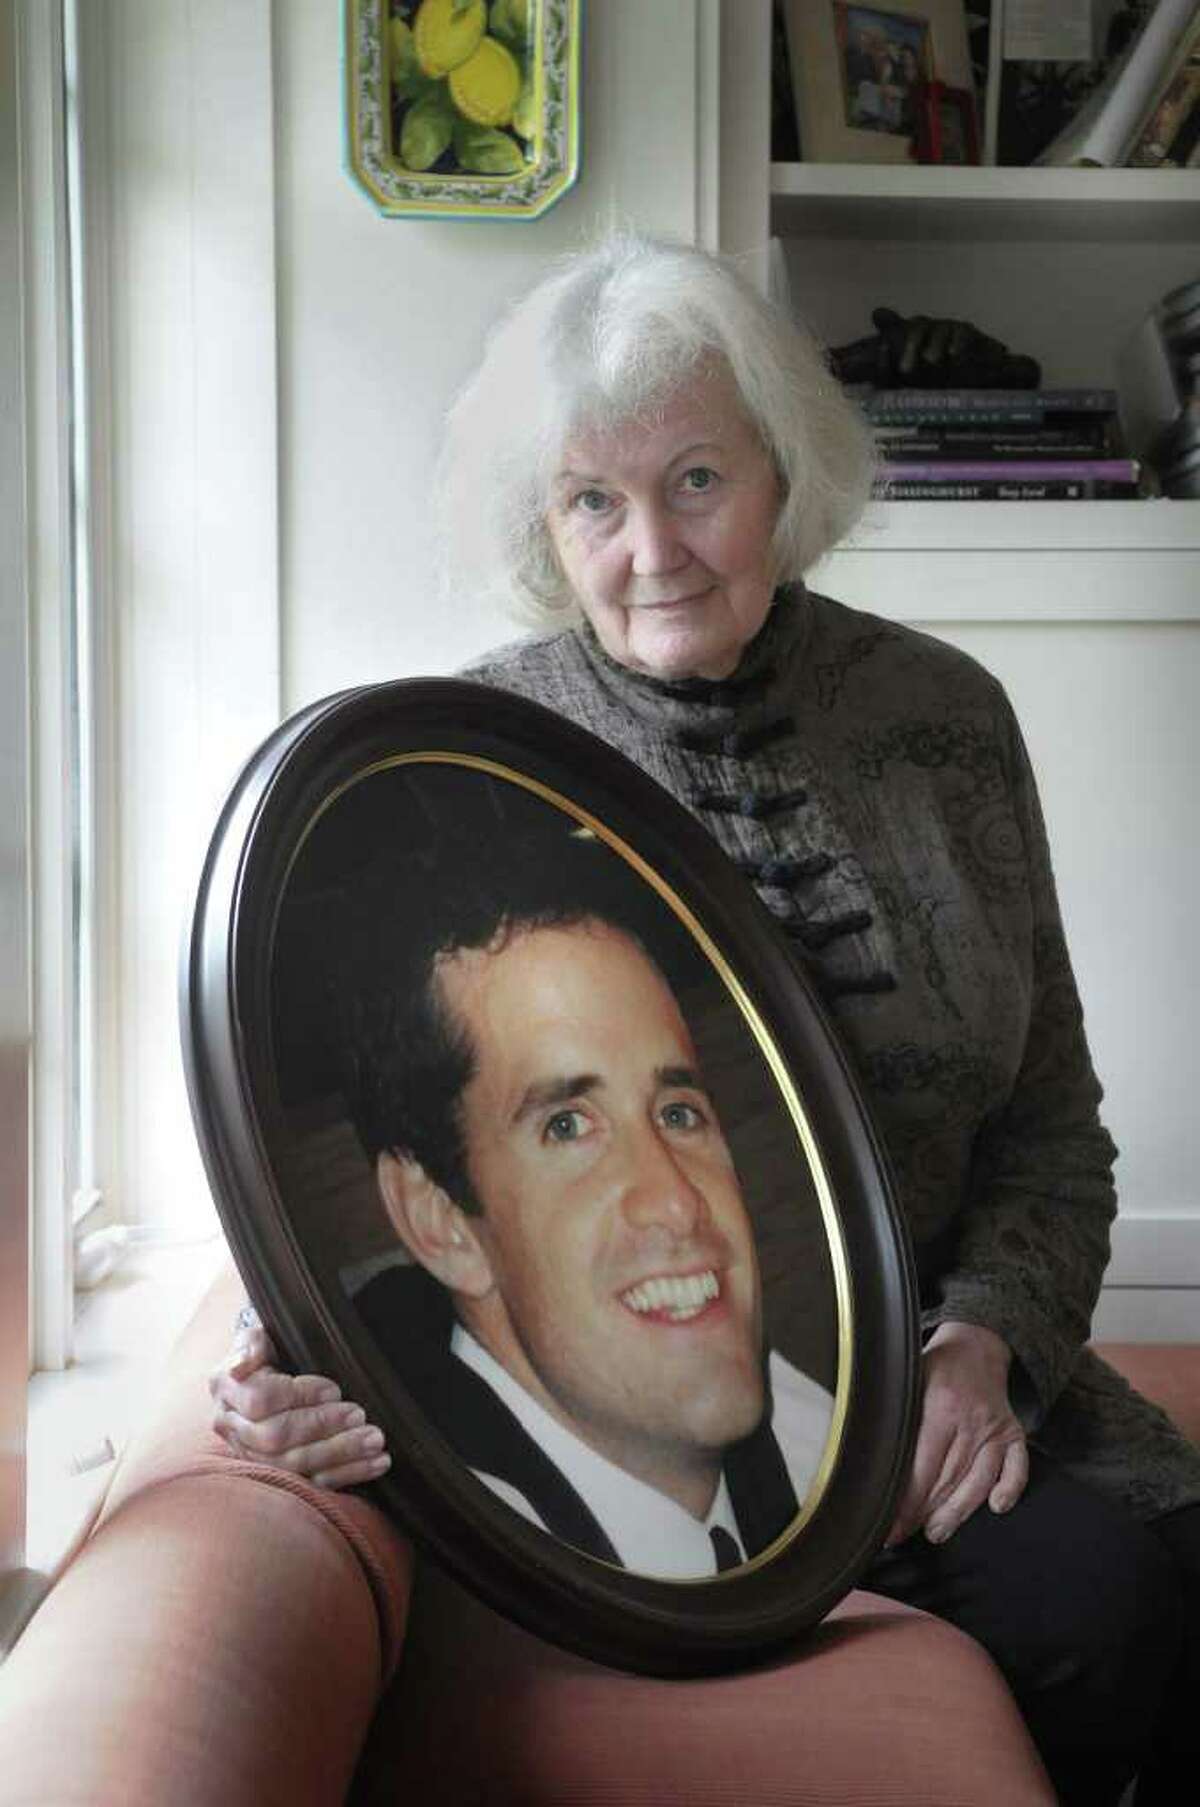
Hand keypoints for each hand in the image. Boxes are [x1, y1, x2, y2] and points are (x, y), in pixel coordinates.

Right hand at [209, 1323, 390, 1489]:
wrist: (265, 1372)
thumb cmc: (267, 1349)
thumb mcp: (256, 1333)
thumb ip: (250, 1342)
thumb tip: (245, 1361)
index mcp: (225, 1389)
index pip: (260, 1401)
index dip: (300, 1396)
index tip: (334, 1390)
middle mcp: (233, 1427)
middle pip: (276, 1437)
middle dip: (322, 1427)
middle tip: (360, 1415)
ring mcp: (254, 1455)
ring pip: (294, 1465)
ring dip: (340, 1454)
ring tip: (375, 1441)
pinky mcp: (280, 1475)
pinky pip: (311, 1482)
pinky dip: (348, 1473)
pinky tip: (376, 1463)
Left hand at [887, 1321, 1027, 1547]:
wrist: (977, 1344)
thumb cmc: (936, 1367)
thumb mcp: (908, 1378)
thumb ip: (896, 1414)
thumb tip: (869, 1456)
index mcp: (941, 1407)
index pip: (922, 1465)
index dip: (905, 1499)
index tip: (889, 1522)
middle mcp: (972, 1420)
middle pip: (948, 1478)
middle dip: (923, 1512)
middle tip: (902, 1535)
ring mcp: (995, 1429)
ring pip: (979, 1479)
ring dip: (957, 1511)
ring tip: (936, 1532)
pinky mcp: (1014, 1433)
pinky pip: (1018, 1467)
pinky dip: (1010, 1488)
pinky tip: (996, 1507)